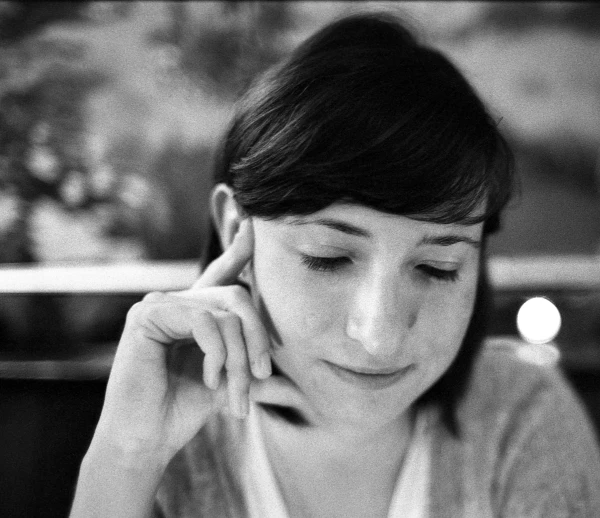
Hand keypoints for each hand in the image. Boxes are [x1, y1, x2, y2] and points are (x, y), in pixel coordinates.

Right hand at [91, 218, 300, 465]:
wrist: (147, 439)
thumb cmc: (184, 411)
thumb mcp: (229, 383)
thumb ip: (251, 367)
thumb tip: (293, 382)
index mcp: (196, 313)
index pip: (222, 273)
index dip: (240, 248)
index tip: (254, 222)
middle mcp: (178, 302)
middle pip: (238, 296)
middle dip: (258, 338)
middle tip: (261, 376)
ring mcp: (160, 304)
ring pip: (225, 313)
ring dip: (238, 358)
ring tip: (235, 394)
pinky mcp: (147, 315)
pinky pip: (204, 321)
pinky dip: (216, 354)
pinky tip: (209, 379)